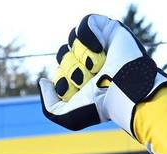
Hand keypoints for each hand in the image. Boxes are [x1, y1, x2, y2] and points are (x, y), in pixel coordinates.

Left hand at [38, 14, 166, 138]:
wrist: (123, 91)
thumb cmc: (99, 106)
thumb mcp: (66, 117)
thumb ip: (49, 106)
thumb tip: (43, 81)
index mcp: (81, 79)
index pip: (59, 71)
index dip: (62, 80)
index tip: (75, 90)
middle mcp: (89, 62)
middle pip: (63, 56)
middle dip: (72, 69)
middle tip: (86, 79)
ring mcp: (99, 45)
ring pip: (72, 40)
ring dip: (82, 56)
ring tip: (97, 67)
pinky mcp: (109, 30)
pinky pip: (86, 23)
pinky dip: (88, 37)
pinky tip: (99, 49)